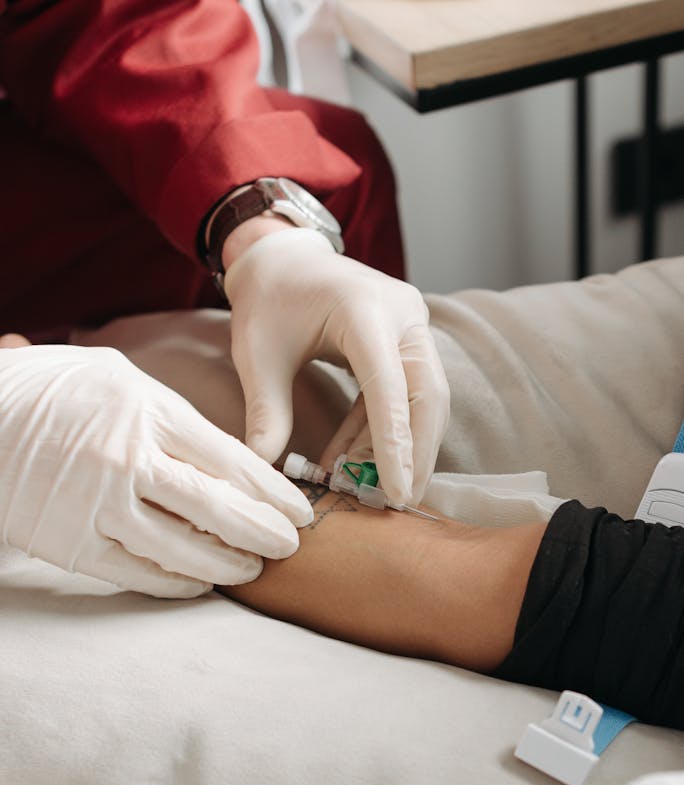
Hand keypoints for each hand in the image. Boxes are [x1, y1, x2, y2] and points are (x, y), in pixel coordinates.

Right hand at [0, 345, 311, 596]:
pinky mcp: (71, 544)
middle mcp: (128, 458)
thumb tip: (223, 453)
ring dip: (227, 564)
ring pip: (183, 548)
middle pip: (216, 506)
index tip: (300, 511)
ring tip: (254, 570)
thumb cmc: (51, 390)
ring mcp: (99, 504)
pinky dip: (177, 582)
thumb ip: (171, 414)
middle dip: (264, 532)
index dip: (272, 492)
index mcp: (147, 410)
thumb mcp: (117, 378)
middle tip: (292, 548)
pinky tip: (202, 584)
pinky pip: (138, 572)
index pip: (231, 460)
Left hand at [224, 228, 449, 505]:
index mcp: (365, 310)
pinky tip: (355, 460)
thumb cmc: (268, 300)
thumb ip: (267, 410)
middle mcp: (402, 314)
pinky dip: (383, 430)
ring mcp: (411, 326)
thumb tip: (263, 467)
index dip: (396, 443)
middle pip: (428, 395)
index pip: (390, 387)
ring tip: (370, 487)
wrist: (282, 260)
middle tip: (399, 501)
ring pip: (426, 398)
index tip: (398, 491)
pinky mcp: (407, 340)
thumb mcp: (257, 355)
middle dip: (416, 452)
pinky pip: (406, 393)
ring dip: (402, 446)